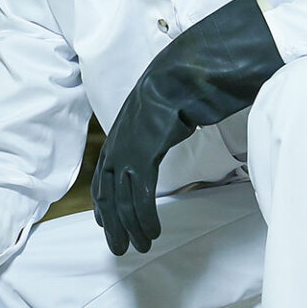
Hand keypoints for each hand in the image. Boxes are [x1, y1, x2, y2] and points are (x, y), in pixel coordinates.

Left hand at [91, 0, 284, 254]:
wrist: (200, 60)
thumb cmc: (199, 73)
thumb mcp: (180, 95)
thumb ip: (174, 111)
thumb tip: (183, 117)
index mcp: (130, 120)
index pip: (107, 167)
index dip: (106, 196)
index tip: (107, 219)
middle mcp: (124, 133)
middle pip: (108, 187)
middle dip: (112, 221)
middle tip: (118, 247)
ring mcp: (131, 141)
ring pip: (122, 196)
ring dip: (129, 225)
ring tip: (139, 247)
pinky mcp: (145, 149)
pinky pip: (140, 192)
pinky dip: (144, 216)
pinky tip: (152, 233)